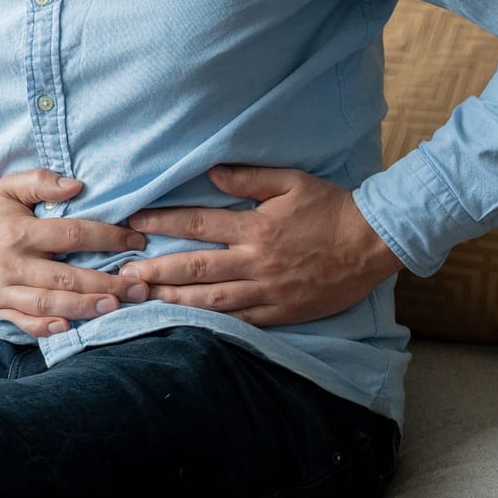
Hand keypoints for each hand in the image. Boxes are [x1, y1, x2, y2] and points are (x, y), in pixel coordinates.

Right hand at [0, 168, 149, 338]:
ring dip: (84, 307)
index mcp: (19, 231)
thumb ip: (40, 182)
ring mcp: (3, 290)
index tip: (136, 241)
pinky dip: (45, 327)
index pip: (71, 234)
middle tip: (140, 286)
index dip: (106, 238)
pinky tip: (68, 326)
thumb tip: (76, 185)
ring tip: (115, 306)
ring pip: (48, 303)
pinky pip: (23, 322)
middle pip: (65, 276)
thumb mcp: (6, 188)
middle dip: (106, 283)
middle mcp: (12, 263)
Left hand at [119, 165, 405, 327]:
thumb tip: (211, 171)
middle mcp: (256, 261)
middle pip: (196, 267)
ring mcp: (267, 291)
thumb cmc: (332, 208)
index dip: (163, 222)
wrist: (373, 243)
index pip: (198, 223)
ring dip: (174, 300)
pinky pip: (241, 322)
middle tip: (124, 275)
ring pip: (211, 300)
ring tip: (144, 300)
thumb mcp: (292, 182)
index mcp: (255, 227)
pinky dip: (212, 325)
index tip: (134, 222)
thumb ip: (249, 177)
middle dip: (156, 271)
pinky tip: (188, 325)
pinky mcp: (281, 312)